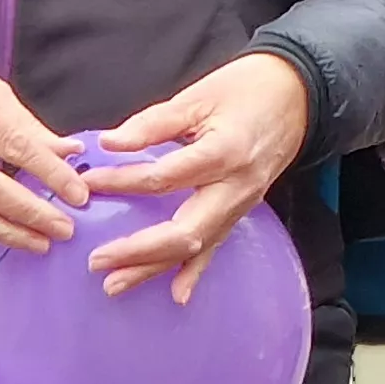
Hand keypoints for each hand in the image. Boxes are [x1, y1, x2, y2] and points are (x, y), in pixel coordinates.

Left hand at [86, 52, 312, 302]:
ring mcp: (242, 203)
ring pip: (196, 246)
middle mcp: (234, 187)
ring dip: (154, 268)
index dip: (121, 182)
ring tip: (115, 283)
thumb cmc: (246, 88)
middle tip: (96, 260)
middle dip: (137, 250)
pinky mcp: (243, 209)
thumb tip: (109, 143)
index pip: (162, 178)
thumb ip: (153, 123)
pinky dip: (195, 271)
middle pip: (183, 231)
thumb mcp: (198, 96)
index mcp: (222, 152)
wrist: (297, 95)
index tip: (88, 183)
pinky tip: (177, 294)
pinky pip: (217, 245)